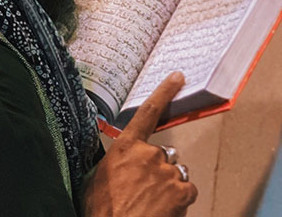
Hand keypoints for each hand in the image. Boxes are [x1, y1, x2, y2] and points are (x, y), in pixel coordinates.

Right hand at [84, 72, 198, 216]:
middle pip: (163, 154)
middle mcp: (149, 155)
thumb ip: (112, 162)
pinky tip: (163, 209)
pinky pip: (187, 190)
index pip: (148, 112)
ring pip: (176, 173)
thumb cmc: (101, 211)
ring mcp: (168, 172)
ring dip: (169, 185)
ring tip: (152, 203)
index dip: (164, 92)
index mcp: (126, 147)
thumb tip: (117, 162)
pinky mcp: (182, 191)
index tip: (178, 78)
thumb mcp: (93, 180)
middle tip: (144, 189)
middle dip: (158, 169)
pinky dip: (179, 200)